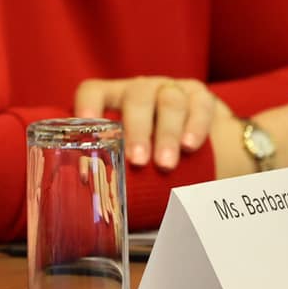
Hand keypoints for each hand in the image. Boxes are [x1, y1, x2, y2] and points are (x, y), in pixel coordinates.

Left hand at [72, 75, 228, 168]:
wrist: (201, 137)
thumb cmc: (149, 149)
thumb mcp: (127, 151)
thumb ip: (111, 167)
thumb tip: (91, 200)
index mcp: (113, 98)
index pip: (94, 90)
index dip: (88, 104)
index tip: (86, 122)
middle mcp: (141, 89)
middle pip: (136, 99)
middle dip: (137, 130)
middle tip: (137, 161)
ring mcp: (171, 89)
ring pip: (169, 103)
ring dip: (166, 134)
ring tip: (165, 164)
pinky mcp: (200, 96)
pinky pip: (199, 106)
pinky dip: (195, 126)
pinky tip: (189, 147)